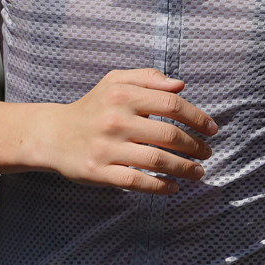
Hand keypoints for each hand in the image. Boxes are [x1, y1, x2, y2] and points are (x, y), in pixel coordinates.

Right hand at [24, 68, 216, 192]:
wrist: (53, 135)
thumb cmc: (91, 107)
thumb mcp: (114, 82)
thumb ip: (147, 78)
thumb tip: (180, 85)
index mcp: (122, 95)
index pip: (171, 105)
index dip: (197, 117)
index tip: (211, 129)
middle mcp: (115, 120)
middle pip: (168, 135)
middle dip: (195, 146)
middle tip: (207, 153)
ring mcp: (107, 148)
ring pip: (156, 160)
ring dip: (184, 168)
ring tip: (198, 172)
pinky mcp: (100, 172)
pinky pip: (137, 181)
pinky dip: (160, 186)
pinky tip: (174, 187)